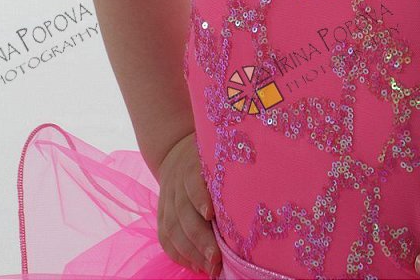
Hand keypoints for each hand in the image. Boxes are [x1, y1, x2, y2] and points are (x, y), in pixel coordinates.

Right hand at [156, 130, 221, 277]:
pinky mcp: (161, 213)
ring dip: (190, 252)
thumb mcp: (216, 154)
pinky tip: (194, 265)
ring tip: (209, 267)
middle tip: (216, 258)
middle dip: (199, 238)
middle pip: (183, 212)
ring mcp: (166, 200)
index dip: (200, 198)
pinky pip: (164, 237)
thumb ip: (230, 170)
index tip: (210, 215)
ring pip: (172, 228)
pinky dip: (178, 254)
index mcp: (191, 166)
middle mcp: (176, 183)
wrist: (174, 150)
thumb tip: (258, 190)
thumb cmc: (208, 156)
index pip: (192, 182)